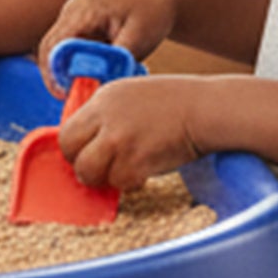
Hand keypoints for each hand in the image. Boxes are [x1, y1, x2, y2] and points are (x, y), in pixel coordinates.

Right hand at [36, 0, 179, 87]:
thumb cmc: (154, 12)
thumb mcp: (138, 38)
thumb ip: (115, 62)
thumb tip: (97, 85)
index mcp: (83, 10)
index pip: (53, 45)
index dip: (53, 72)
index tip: (64, 94)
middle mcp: (72, 10)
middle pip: (51, 49)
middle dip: (57, 75)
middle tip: (72, 97)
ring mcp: (74, 16)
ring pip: (59, 50)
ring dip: (69, 69)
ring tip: (88, 86)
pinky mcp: (81, 23)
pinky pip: (71, 48)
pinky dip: (79, 63)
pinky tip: (98, 73)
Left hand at [56, 74, 216, 193]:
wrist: (209, 109)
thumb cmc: (179, 103)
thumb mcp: (135, 94)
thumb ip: (109, 114)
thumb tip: (90, 143)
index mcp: (104, 97)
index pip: (68, 130)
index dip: (76, 148)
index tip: (90, 156)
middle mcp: (106, 116)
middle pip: (69, 150)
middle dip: (83, 165)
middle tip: (102, 171)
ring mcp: (119, 138)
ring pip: (88, 171)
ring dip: (104, 179)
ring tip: (125, 173)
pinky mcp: (136, 159)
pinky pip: (119, 182)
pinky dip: (131, 183)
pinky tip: (146, 174)